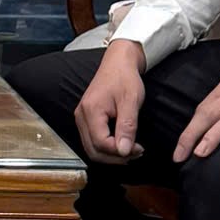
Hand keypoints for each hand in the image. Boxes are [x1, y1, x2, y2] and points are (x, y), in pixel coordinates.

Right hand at [73, 40, 146, 163]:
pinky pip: (92, 140)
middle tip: (136, 153)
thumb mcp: (131, 101)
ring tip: (131, 150)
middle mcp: (81, 116)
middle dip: (115, 157)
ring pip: (91, 148)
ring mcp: (81, 118)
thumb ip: (127, 127)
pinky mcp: (85, 119)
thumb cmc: (124, 78)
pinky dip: (106, 147)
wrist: (118, 62)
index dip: (120, 152)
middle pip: (93, 150)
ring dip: (111, 155)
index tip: (138, 149)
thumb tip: (124, 151)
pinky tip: (121, 143)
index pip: (101, 144)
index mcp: (91, 111)